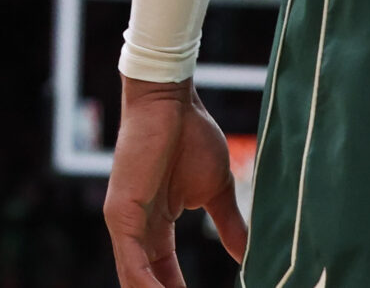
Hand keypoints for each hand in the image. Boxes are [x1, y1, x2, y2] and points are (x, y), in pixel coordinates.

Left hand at [103, 76, 247, 287]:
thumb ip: (229, 225)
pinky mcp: (120, 214)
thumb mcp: (215, 191)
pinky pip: (131, 265)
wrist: (173, 100)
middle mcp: (136, 231)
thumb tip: (249, 256)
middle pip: (148, 285)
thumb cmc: (190, 136)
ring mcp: (125, 224)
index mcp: (155, 227)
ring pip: (137, 282)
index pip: (165, 278)